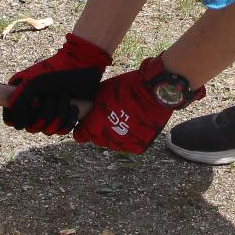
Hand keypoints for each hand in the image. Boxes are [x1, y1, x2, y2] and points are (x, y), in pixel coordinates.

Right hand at [3, 33, 109, 135]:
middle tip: (52, 95)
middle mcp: (32, 108)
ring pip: (47, 130)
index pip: (11, 120)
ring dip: (59, 113)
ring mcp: (48, 115)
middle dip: (45, 113)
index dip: (22, 116)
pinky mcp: (62, 119)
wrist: (85, 68)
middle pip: (31, 128)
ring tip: (66, 96)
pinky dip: (69, 119)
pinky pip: (61, 131)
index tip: (36, 101)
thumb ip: (20, 102)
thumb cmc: (58, 72)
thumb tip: (15, 125)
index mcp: (20, 97)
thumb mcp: (36, 83)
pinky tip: (73, 106)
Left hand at [73, 57, 202, 155]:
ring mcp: (122, 143)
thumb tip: (86, 109)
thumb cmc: (126, 88)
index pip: (81, 136)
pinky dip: (129, 138)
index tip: (86, 125)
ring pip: (112, 144)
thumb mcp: (103, 92)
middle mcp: (106, 137)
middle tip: (108, 119)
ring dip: (114, 135)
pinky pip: (128, 145)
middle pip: (97, 140)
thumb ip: (92, 105)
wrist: (153, 92)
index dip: (82, 130)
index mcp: (95, 125)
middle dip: (99, 131)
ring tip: (122, 121)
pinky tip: (133, 126)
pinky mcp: (137, 146)